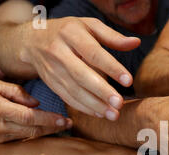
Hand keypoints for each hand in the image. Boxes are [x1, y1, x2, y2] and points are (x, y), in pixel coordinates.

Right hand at [0, 79, 70, 142]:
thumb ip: (15, 91)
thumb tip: (36, 103)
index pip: (29, 117)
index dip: (49, 119)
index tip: (64, 119)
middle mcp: (0, 127)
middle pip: (33, 130)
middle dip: (53, 127)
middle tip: (69, 123)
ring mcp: (0, 138)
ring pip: (30, 137)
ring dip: (48, 133)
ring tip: (63, 126)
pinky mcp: (1, 144)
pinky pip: (23, 140)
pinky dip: (37, 136)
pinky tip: (48, 131)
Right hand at [21, 17, 139, 119]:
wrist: (32, 40)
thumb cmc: (69, 32)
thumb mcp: (89, 26)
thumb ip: (113, 36)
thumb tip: (137, 42)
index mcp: (71, 34)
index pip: (93, 53)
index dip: (111, 67)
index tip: (128, 81)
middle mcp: (59, 52)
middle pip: (81, 75)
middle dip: (101, 91)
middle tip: (119, 104)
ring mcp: (53, 70)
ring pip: (74, 91)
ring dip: (95, 105)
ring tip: (114, 114)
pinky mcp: (51, 84)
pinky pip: (68, 98)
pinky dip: (84, 108)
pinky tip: (100, 114)